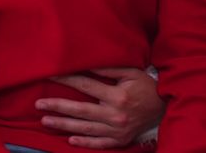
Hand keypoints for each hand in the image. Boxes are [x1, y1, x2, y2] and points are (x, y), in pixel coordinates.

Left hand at [37, 67, 163, 148]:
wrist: (166, 107)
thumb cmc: (145, 86)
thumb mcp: (130, 72)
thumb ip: (107, 68)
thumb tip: (85, 62)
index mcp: (117, 96)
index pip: (85, 86)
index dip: (65, 80)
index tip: (49, 76)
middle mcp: (116, 115)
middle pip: (80, 111)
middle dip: (57, 107)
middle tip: (39, 104)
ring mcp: (117, 131)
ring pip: (85, 129)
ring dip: (64, 125)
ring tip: (45, 120)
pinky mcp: (121, 141)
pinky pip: (100, 144)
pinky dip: (85, 143)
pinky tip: (69, 139)